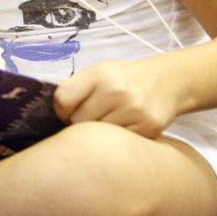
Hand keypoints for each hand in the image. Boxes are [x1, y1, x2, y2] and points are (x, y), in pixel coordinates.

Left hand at [53, 60, 184, 138]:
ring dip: (98, 134)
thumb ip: (76, 89)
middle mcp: (116, 91)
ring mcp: (134, 110)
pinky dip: (118, 141)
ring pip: (97, 136)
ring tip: (109, 121)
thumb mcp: (99, 72)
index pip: (63, 99)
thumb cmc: (124, 79)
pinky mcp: (149, 127)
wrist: (168, 81)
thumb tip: (47, 115)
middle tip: (92, 118)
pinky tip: (125, 127)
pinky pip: (120, 143)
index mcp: (99, 74)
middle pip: (78, 122)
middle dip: (79, 123)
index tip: (69, 112)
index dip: (61, 111)